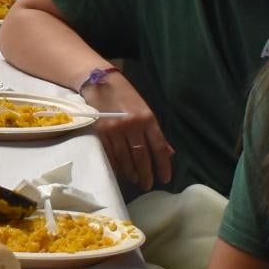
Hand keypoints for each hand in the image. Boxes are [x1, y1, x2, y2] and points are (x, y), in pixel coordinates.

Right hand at [83, 72, 170, 190]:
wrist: (101, 83)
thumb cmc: (126, 97)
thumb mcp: (145, 111)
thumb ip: (156, 133)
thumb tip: (168, 153)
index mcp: (147, 118)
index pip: (158, 147)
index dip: (163, 165)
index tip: (165, 179)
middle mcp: (132, 125)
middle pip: (141, 156)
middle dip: (146, 173)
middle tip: (148, 185)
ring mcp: (115, 129)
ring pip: (125, 158)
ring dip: (132, 172)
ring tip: (136, 180)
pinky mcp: (101, 132)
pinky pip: (111, 154)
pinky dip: (117, 165)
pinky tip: (122, 171)